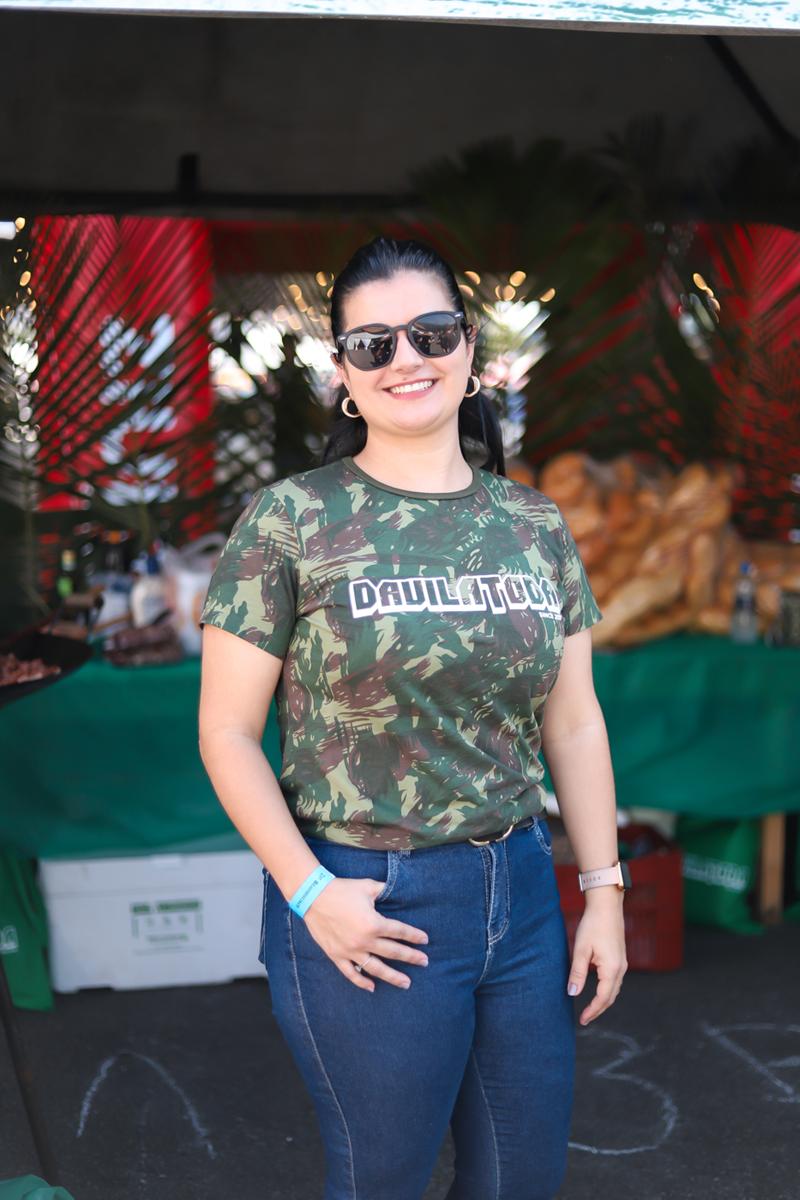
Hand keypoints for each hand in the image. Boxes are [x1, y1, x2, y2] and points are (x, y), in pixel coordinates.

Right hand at [303, 876, 429, 992]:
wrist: (313, 896)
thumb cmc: (342, 889)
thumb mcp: (368, 886)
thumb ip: (385, 890)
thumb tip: (399, 889)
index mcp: (374, 923)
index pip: (400, 932)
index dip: (414, 936)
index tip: (425, 940)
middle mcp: (364, 941)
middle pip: (393, 952)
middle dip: (411, 957)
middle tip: (424, 962)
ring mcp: (350, 951)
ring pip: (376, 968)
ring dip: (393, 977)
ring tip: (406, 983)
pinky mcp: (337, 955)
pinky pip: (351, 973)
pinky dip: (362, 982)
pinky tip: (372, 987)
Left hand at [567, 891, 626, 1025]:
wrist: (607, 905)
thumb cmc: (592, 925)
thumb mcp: (581, 949)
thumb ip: (577, 973)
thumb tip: (572, 993)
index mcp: (611, 969)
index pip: (603, 998)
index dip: (592, 1011)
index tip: (582, 1020)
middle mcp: (620, 968)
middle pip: (611, 997)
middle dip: (598, 1009)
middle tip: (585, 1018)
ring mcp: (622, 963)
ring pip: (614, 989)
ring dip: (603, 1000)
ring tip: (590, 1008)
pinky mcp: (620, 957)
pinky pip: (615, 980)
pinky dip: (607, 990)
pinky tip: (598, 989)